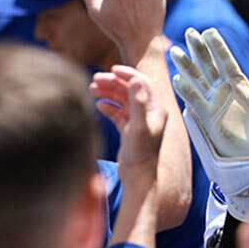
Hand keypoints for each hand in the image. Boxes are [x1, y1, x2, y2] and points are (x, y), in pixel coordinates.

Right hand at [90, 66, 165, 182]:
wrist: (137, 178)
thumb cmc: (140, 155)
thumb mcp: (138, 127)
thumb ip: (138, 104)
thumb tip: (136, 81)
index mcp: (157, 110)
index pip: (143, 84)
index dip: (128, 74)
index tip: (112, 69)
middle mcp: (150, 114)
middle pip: (131, 90)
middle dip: (114, 82)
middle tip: (95, 79)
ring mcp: (139, 122)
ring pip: (123, 100)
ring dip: (109, 92)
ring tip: (92, 88)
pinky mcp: (129, 131)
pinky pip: (118, 113)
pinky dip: (109, 107)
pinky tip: (98, 105)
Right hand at [171, 27, 248, 216]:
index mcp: (240, 84)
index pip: (226, 61)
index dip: (217, 47)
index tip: (208, 32)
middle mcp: (224, 92)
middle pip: (208, 66)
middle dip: (198, 51)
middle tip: (189, 33)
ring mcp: (214, 104)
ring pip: (197, 81)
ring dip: (187, 67)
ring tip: (176, 51)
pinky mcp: (207, 119)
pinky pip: (195, 102)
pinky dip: (186, 91)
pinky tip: (178, 78)